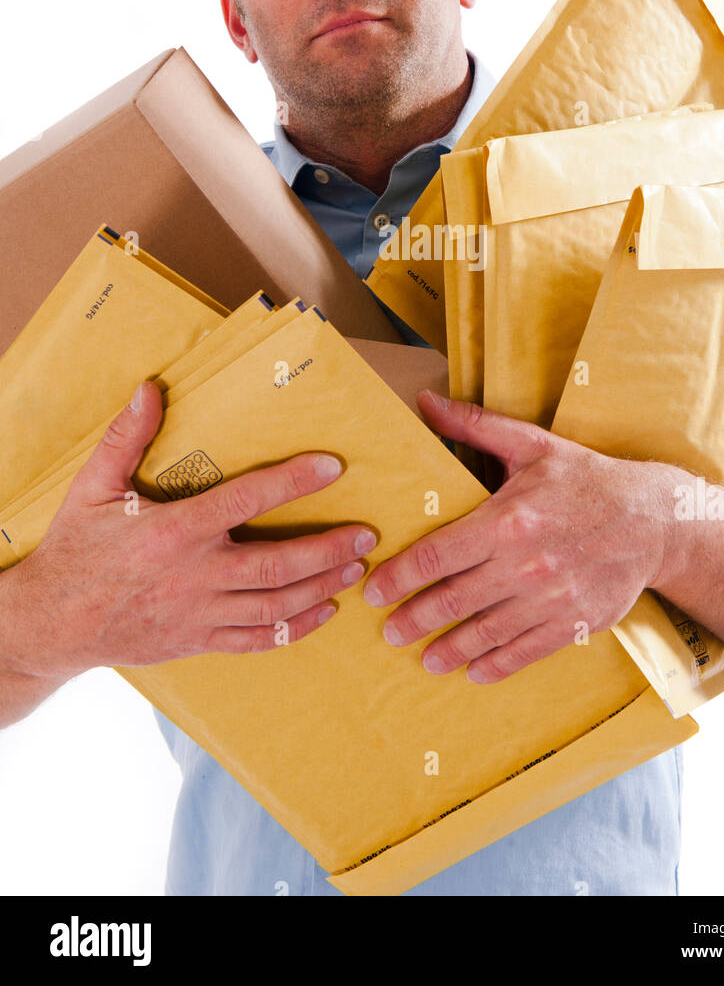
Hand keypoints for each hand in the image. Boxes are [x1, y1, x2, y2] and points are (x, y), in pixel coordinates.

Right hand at [2, 381, 375, 680]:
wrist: (52, 623)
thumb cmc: (76, 549)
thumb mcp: (92, 487)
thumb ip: (126, 438)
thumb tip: (150, 388)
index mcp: (174, 532)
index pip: (245, 501)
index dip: (292, 482)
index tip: (332, 466)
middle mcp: (194, 575)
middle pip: (276, 564)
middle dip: (326, 548)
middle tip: (365, 533)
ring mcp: (199, 614)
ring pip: (274, 606)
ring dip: (321, 586)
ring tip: (355, 568)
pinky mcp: (199, 641)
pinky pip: (257, 640)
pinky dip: (296, 629)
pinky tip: (325, 612)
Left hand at [363, 391, 666, 682]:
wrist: (655, 519)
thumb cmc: (587, 478)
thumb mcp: (533, 444)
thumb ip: (476, 426)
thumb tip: (425, 401)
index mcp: (509, 519)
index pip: (438, 554)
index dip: (400, 577)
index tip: (375, 590)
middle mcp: (526, 564)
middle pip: (454, 600)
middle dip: (414, 619)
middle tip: (389, 631)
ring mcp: (551, 599)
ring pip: (486, 633)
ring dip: (449, 649)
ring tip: (424, 658)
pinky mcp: (575, 623)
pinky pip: (525, 651)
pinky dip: (495, 665)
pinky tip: (473, 671)